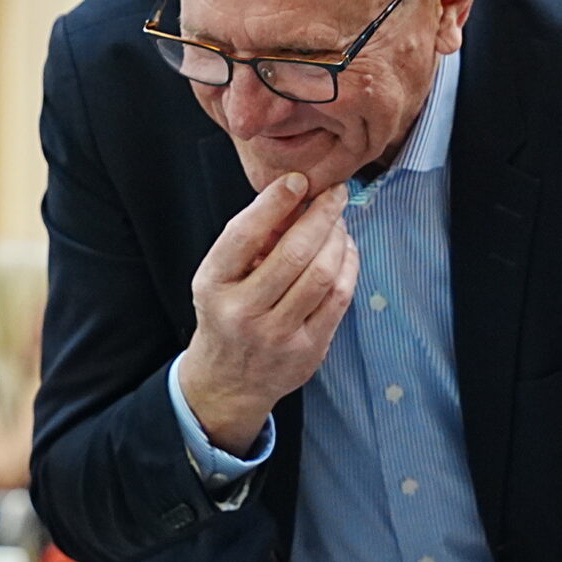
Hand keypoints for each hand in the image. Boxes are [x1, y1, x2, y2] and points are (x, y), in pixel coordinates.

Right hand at [176, 174, 358, 453]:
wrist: (228, 381)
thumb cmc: (226, 314)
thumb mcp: (219, 277)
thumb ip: (249, 240)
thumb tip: (294, 196)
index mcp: (213, 286)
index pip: (244, 236)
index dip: (275, 203)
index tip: (298, 180)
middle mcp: (243, 312)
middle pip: (294, 253)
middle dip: (321, 215)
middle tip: (336, 193)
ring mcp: (277, 335)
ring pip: (323, 274)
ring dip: (339, 238)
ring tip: (339, 221)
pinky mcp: (308, 349)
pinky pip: (340, 298)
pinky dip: (349, 265)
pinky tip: (345, 250)